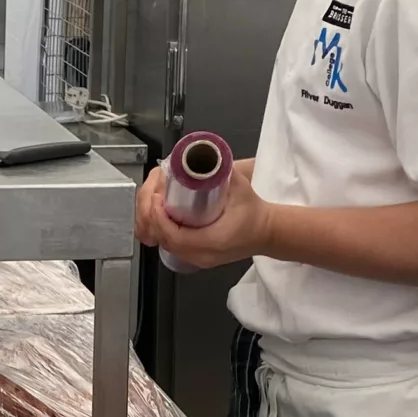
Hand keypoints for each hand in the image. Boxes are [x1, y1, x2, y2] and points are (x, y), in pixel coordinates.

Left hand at [135, 160, 274, 268]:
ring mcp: (198, 259)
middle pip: (162, 239)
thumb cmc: (255, 212)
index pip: (173, 235)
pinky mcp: (196, 257)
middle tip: (153, 192)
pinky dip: (159, 231)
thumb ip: (220, 171)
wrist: (267, 232)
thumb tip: (200, 157)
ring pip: (162, 244)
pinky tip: (159, 215)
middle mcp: (201, 254)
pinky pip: (169, 246)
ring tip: (153, 200)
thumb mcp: (239, 187)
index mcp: (212, 241)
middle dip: (150, 214)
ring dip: (152, 222)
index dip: (158, 216)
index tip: (157, 196)